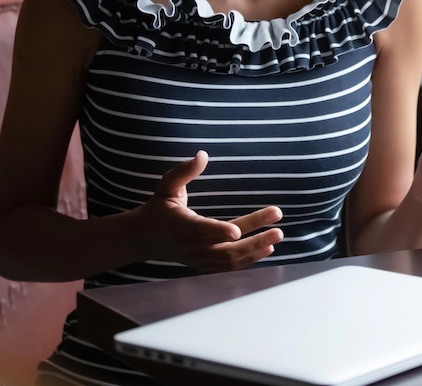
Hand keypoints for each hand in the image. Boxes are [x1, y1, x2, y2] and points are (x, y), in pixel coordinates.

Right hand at [135, 150, 283, 271]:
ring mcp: (197, 259)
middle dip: (253, 239)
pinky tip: (267, 249)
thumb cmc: (158, 207)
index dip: (218, 231)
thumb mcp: (167, 186)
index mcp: (180, 225)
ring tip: (277, 236)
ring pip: (230, 260)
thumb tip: (203, 154)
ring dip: (256, 250)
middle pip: (225, 248)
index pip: (201, 230)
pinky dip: (249, 260)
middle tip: (279, 228)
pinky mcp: (203, 266)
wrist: (143, 239)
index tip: (237, 231)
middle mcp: (190, 246)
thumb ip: (184, 171)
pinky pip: (228, 267)